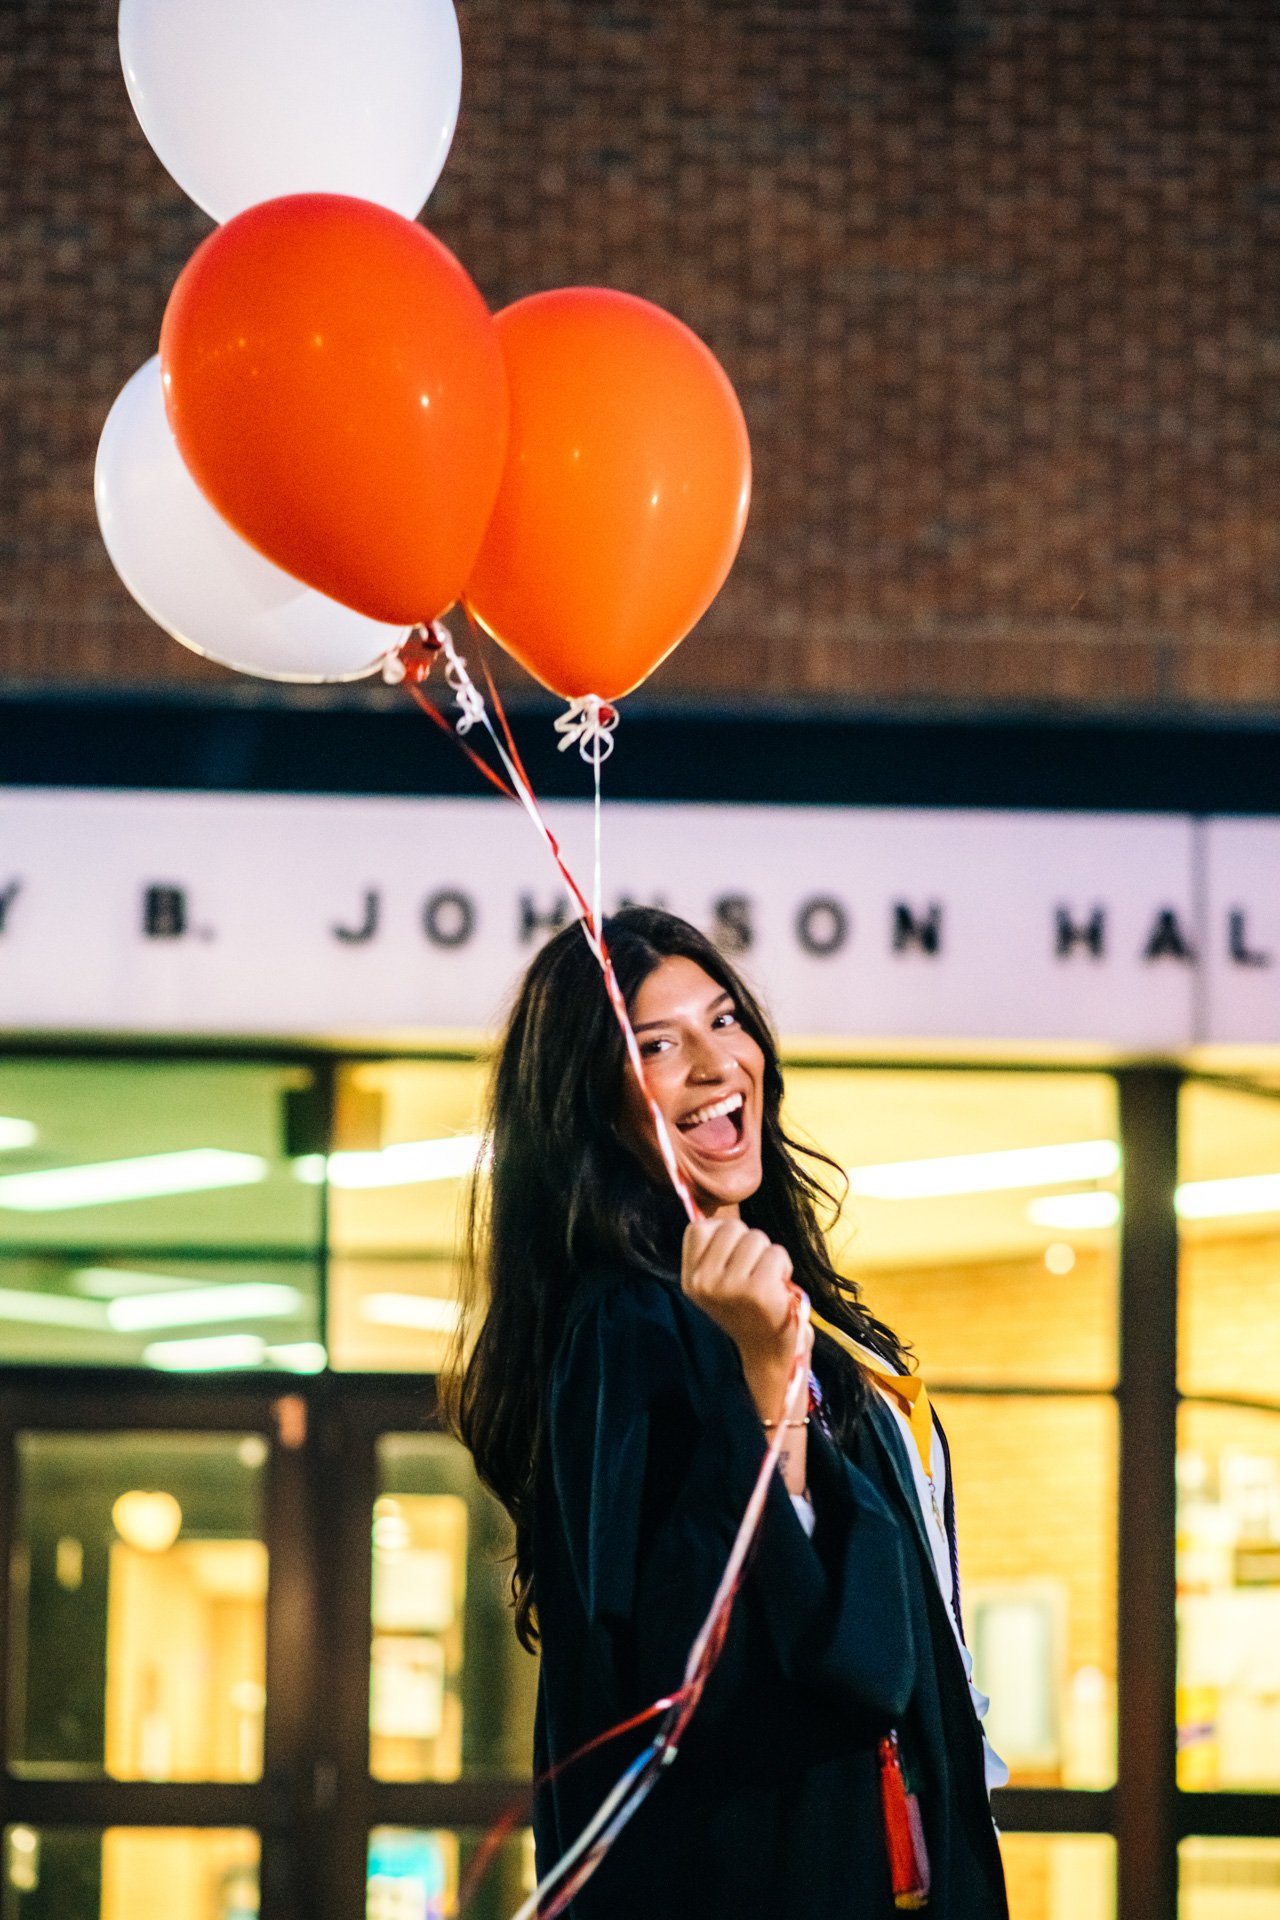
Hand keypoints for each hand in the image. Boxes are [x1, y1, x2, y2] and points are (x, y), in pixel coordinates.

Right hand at [681, 1218, 811, 1424]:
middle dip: (750, 1245)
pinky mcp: (757, 1291)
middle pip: (733, 1227)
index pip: (700, 1227)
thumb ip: (714, 1249)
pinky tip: (778, 1291)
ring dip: (770, 1257)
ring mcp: (729, 1287)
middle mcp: (704, 1282)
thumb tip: (703, 1201)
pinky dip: (784, 1269)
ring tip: (766, 1284)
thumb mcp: (717, 1282)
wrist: (767, 1354)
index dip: (724, 1237)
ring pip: (757, 1238)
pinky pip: (777, 1254)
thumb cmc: (748, 1310)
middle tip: (753, 1276)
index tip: (733, 1263)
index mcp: (690, 1278)